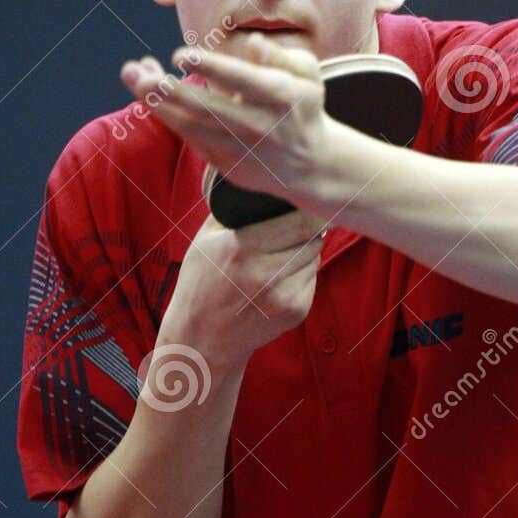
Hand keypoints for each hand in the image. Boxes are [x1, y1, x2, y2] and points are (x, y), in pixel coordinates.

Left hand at [120, 31, 329, 203]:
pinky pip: (189, 138)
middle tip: (138, 72)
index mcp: (279, 96)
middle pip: (206, 108)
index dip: (209, 68)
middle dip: (168, 90)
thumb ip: (279, 56)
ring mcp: (238, 147)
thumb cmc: (301, 106)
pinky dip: (166, 115)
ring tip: (133, 77)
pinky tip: (148, 95)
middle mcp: (257, 124)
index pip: (240, 80)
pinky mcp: (224, 164)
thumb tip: (251, 42)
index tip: (180, 55)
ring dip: (157, 103)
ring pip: (191, 125)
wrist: (309, 164)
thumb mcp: (306, 75)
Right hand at [164, 205, 328, 370]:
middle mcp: (265, 275)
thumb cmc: (202, 282)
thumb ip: (234, 209)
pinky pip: (313, 279)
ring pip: (315, 257)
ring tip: (278, 255)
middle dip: (308, 229)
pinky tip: (277, 280)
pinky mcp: (296, 312)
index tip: (311, 202)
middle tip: (295, 225)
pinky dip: (302, 273)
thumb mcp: (206, 239)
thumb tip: (262, 178)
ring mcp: (283, 297)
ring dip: (305, 251)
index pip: (300, 222)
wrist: (203, 339)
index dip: (310, 210)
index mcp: (241, 249)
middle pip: (313, 238)